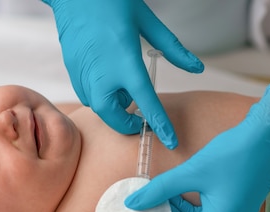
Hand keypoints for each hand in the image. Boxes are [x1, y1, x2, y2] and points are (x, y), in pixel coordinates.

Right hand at [42, 0, 203, 148]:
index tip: (170, 141)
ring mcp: (83, 73)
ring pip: (98, 107)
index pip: (147, 102)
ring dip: (112, 108)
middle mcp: (102, 72)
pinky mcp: (72, 69)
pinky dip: (99, 96)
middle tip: (139, 120)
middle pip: (113, 116)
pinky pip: (86, 94)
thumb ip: (173, 48)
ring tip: (123, 91)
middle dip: (126, 124)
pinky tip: (108, 81)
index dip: (160, 124)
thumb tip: (197, 67)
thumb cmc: (113, 0)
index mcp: (125, 61)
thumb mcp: (148, 21)